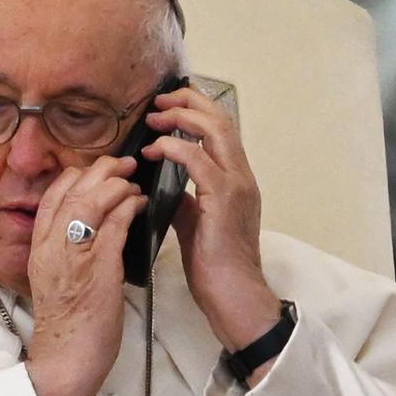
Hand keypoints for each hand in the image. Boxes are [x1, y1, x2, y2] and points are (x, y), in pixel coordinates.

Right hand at [25, 155, 145, 395]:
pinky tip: (140, 204)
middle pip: (73, 188)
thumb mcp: (55, 278)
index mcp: (39, 246)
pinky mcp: (98, 267)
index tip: (97, 172)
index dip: (76, 176)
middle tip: (123, 166)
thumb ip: (65, 251)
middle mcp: (52, 244)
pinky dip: (129, 207)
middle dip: (101, 170)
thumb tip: (87, 230)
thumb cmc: (67, 323)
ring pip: (93, 199)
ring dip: (117, 184)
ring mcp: (74, 254)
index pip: (52, 195)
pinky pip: (115, 224)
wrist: (66, 358)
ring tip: (134, 182)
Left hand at [140, 87, 279, 361]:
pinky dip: (174, 147)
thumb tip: (161, 181)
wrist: (233, 295)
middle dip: (187, 102)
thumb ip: (183, 197)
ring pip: (214, 131)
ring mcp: (236, 185)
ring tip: (153, 119)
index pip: (221, 128)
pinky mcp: (224, 200)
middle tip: (157, 101)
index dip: (195, 108)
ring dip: (180, 118)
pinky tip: (154, 149)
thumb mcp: (194, 222)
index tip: (165, 105)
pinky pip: (198, 160)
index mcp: (236, 179)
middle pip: (220, 119)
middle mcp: (242, 176)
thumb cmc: (214, 264)